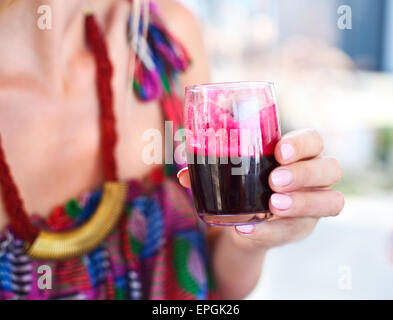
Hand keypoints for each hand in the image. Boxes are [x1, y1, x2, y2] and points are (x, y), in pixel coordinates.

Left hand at [177, 129, 344, 250]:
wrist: (243, 222)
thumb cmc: (240, 185)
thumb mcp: (227, 172)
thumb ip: (206, 168)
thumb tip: (183, 172)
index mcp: (297, 154)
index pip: (314, 140)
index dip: (302, 143)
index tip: (279, 151)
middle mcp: (313, 178)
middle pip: (330, 168)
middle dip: (304, 174)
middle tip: (274, 181)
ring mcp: (312, 204)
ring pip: (331, 201)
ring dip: (302, 203)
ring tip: (272, 206)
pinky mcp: (300, 229)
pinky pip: (297, 232)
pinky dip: (271, 232)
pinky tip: (247, 229)